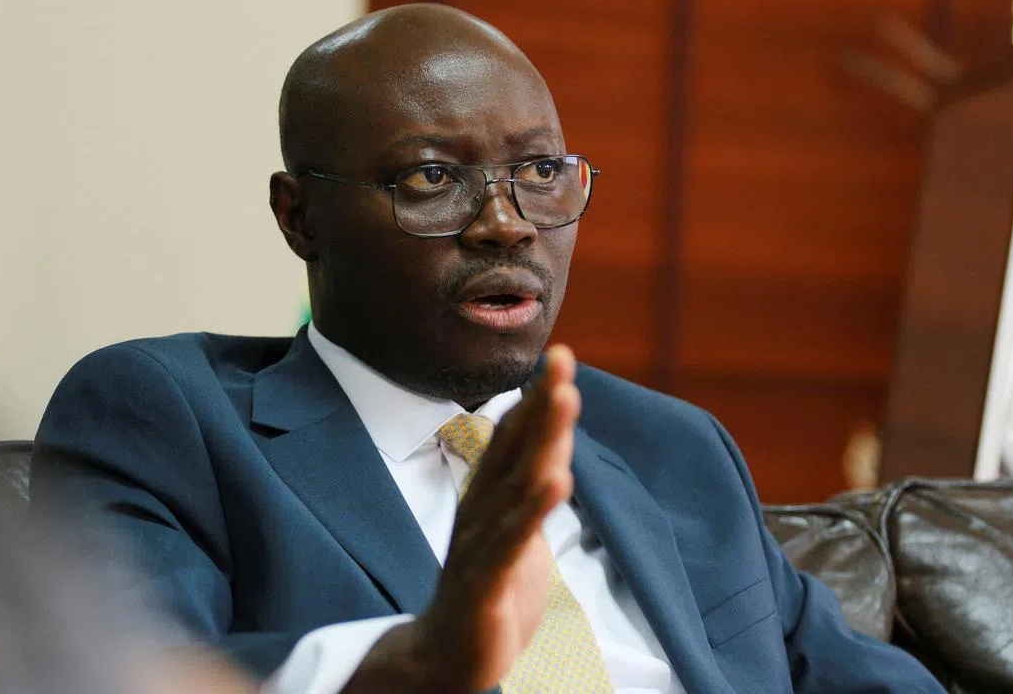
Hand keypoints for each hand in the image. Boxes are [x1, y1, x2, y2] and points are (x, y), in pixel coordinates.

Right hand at [341, 344, 579, 693]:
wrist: (447, 656)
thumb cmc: (486, 590)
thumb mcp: (516, 531)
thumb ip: (532, 489)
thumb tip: (554, 445)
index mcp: (487, 498)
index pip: (515, 439)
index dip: (538, 399)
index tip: (560, 355)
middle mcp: (480, 511)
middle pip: (515, 450)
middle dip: (542, 404)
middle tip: (563, 361)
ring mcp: (479, 545)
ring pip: (515, 484)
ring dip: (542, 440)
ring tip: (564, 401)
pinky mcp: (484, 583)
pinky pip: (511, 541)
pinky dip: (534, 510)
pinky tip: (557, 480)